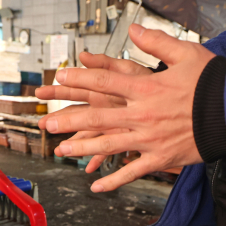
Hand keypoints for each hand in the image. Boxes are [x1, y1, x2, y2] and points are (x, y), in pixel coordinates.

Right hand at [35, 52, 151, 170]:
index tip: (42, 93)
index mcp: (111, 90)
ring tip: (60, 151)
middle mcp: (111, 108)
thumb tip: (85, 56)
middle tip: (43, 124)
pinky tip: (91, 169)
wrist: (183, 110)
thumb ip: (110, 63)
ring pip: (93, 135)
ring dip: (76, 143)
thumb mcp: (135, 71)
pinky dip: (101, 159)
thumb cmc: (162, 86)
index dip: (61, 90)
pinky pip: (113, 151)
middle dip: (61, 119)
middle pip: (81, 113)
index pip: (80, 89)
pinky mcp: (130, 139)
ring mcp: (119, 124)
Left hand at [38, 25, 215, 191]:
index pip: (104, 82)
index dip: (79, 80)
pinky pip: (131, 172)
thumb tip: (134, 28)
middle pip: (97, 116)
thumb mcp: (186, 53)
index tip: (60, 80)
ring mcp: (149, 139)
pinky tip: (95, 186)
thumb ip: (156, 42)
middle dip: (69, 120)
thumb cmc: (213, 82)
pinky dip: (112, 181)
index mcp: (146, 88)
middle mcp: (142, 115)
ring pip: (107, 145)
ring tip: (60, 150)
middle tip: (48, 123)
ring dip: (81, 148)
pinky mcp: (160, 158)